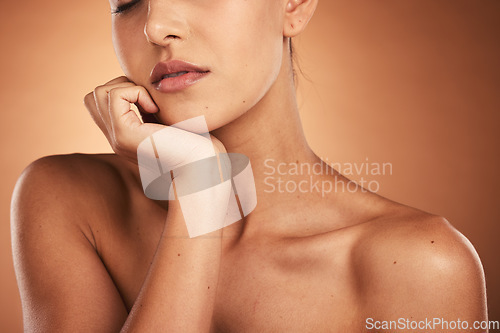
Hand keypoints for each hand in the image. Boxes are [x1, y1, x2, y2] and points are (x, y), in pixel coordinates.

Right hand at [84, 76, 225, 163]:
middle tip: (148, 100)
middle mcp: (116, 139)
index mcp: (124, 136)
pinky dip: (136, 92)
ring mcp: (117, 139)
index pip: (99, 103)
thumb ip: (150, 108)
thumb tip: (145, 82)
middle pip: (93, 96)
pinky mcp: (125, 135)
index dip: (123, 91)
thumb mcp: (168, 121)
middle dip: (121, 86)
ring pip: (98, 93)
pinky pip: (114, 95)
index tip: (151, 103)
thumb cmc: (196, 143)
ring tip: (152, 105)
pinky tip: (155, 109)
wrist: (204, 164)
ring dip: (127, 87)